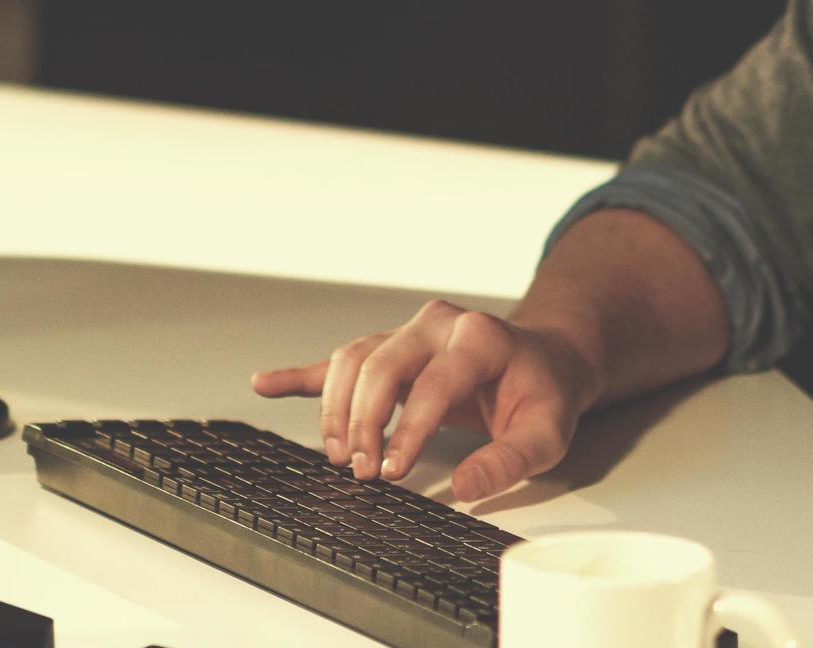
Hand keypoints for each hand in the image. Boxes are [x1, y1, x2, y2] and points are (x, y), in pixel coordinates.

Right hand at [251, 298, 597, 498]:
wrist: (544, 360)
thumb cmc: (544, 394)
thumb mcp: (548, 432)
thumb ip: (510, 461)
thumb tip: (464, 488)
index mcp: (479, 337)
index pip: (433, 383)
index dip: (409, 430)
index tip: (395, 472)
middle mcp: (438, 324)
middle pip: (381, 364)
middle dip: (364, 421)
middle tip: (363, 472)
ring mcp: (408, 331)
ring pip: (353, 360)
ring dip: (338, 409)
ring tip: (342, 456)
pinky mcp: (389, 349)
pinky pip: (337, 359)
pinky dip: (300, 374)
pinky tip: (265, 383)